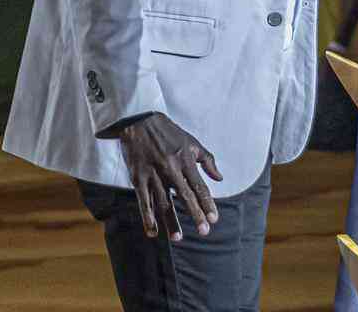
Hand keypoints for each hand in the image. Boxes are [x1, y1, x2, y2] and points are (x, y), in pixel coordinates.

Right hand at [118, 112, 222, 240]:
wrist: (140, 119)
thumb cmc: (169, 132)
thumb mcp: (192, 142)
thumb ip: (207, 160)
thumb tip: (219, 178)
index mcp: (185, 160)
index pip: (199, 186)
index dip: (207, 203)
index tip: (214, 219)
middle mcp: (171, 168)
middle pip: (185, 196)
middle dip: (195, 214)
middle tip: (204, 231)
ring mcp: (153, 174)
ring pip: (164, 201)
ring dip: (171, 220)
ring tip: (178, 237)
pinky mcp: (138, 177)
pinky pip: (143, 200)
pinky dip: (147, 216)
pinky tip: (152, 231)